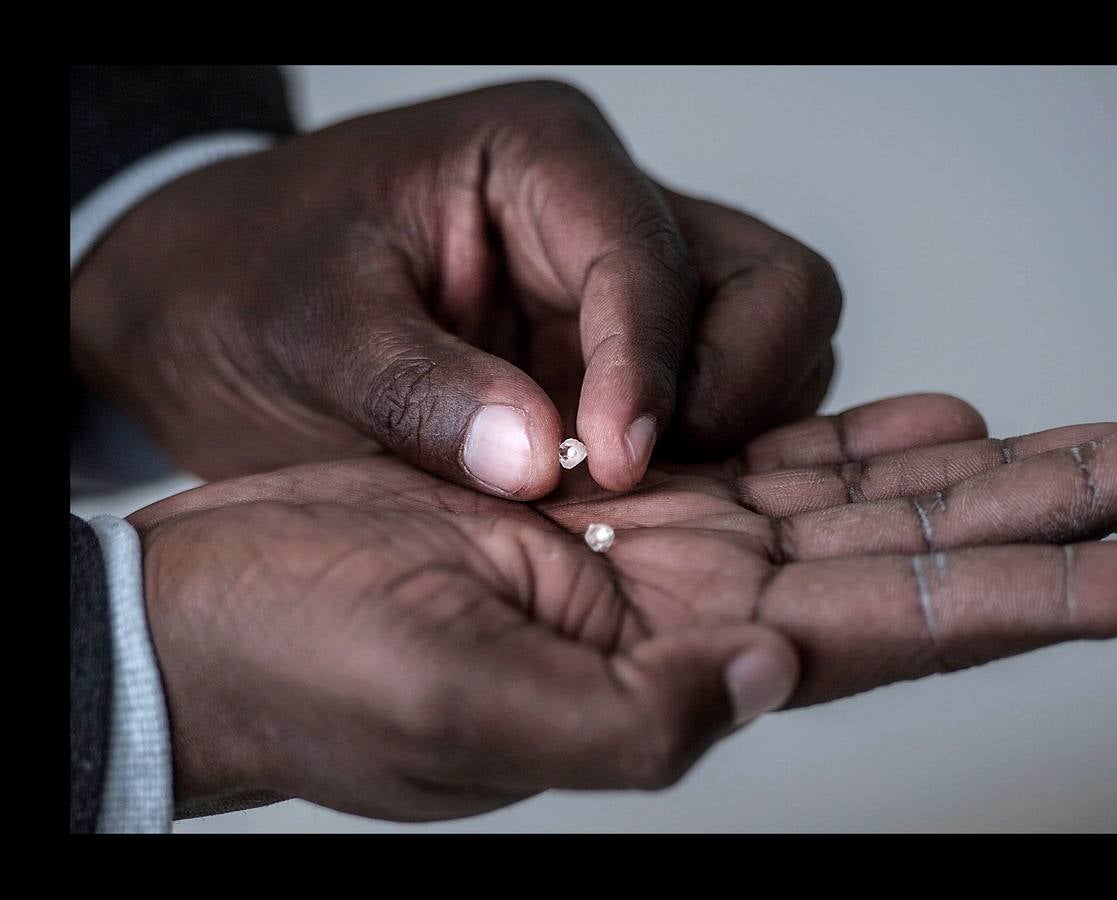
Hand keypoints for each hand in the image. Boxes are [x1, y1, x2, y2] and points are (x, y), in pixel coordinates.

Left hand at [71, 80, 840, 496]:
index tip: (615, 465)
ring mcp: (624, 294)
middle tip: (642, 477)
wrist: (210, 311)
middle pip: (771, 286)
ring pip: (771, 345)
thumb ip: (417, 389)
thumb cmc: (246, 281)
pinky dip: (705, 462)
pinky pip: (723, 408)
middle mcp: (608, 215)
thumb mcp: (305, 329)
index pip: (644, 253)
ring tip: (622, 497)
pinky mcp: (619, 365)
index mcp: (538, 161)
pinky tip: (620, 505)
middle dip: (735, 388)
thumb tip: (539, 461)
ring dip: (730, 432)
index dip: (647, 362)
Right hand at [129, 394, 1116, 821]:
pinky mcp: (622, 500)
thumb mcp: (459, 719)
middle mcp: (706, 615)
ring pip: (872, 500)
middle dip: (1068, 511)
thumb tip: (769, 682)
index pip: (910, 634)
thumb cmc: (307, 681)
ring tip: (1104, 439)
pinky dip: (861, 445)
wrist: (220, 622)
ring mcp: (672, 553)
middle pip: (929, 555)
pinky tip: (937, 427)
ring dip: (993, 470)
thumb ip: (628, 726)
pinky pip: (773, 465)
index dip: (1044, 600)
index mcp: (685, 675)